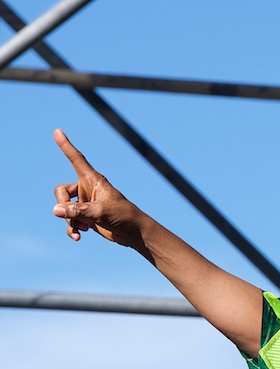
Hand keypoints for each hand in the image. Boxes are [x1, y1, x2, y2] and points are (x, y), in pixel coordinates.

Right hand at [52, 128, 146, 247]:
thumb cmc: (124, 217)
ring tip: (83, 228)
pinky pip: (70, 221)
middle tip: (75, 216)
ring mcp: (86, 204)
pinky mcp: (87, 217)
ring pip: (64, 208)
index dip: (66, 146)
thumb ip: (78, 211)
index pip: (77, 160)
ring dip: (69, 220)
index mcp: (93, 180)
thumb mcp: (100, 212)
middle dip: (63, 205)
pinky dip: (71, 228)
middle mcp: (87, 189)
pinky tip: (77, 237)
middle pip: (61, 191)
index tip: (58, 131)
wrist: (135, 233)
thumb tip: (55, 210)